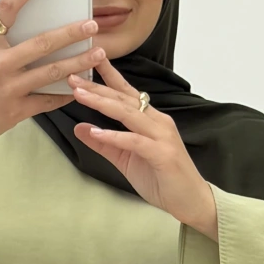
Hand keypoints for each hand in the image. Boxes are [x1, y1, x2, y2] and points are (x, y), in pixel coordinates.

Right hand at [0, 0, 108, 156]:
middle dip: (71, 33)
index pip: (7, 9)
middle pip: (42, 43)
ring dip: (78, 62)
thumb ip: (1, 44)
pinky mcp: (16, 111)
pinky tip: (81, 86)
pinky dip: (66, 92)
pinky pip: (48, 99)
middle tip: (91, 25)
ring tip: (97, 54)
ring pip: (52, 72)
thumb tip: (32, 29)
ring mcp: (8, 89)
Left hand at [67, 60, 218, 237]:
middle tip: (73, 76)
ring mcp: (162, 136)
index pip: (126, 93)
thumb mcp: (125, 160)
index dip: (107, 77)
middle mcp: (158, 122)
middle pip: (123, 99)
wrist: (190, 201)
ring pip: (128, 114)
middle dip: (97, 87)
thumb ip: (104, 144)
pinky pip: (134, 141)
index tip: (87, 62)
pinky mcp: (162, 154)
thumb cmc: (162, 180)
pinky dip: (114, 136)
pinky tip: (95, 132)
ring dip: (102, 103)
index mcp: (150, 120)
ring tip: (79, 94)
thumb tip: (80, 128)